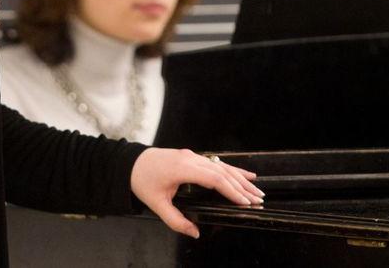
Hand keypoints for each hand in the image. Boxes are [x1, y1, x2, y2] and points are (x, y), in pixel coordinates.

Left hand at [130, 148, 263, 238]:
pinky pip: (216, 163)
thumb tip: (195, 232)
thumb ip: (176, 220)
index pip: (214, 179)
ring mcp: (192, 156)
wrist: (130, 162)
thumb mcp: (156, 204)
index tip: (244, 202)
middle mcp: (191, 159)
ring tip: (257, 190)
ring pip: (222, 166)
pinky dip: (232, 169)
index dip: (231, 190)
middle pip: (222, 172)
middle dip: (242, 187)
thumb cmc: (142, 180)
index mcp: (183, 168)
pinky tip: (246, 174)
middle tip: (258, 200)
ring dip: (241, 178)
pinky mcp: (192, 157)